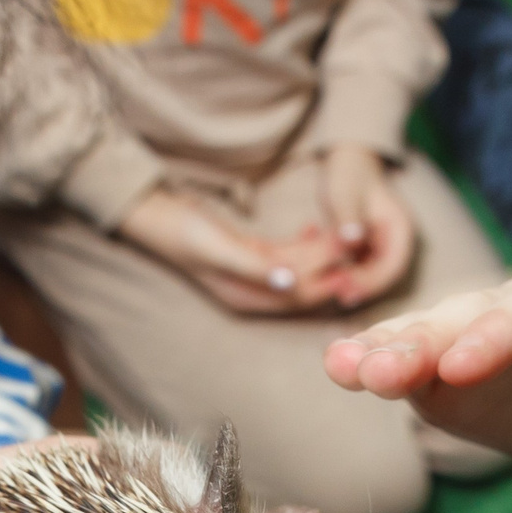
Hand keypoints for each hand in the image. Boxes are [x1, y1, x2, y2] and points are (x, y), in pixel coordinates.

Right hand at [118, 185, 344, 314]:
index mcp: (246, 297)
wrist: (155, 214)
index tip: (350, 266)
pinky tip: (317, 228)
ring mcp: (251, 274)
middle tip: (355, 245)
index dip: (325, 284)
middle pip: (301, 284)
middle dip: (328, 267)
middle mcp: (252, 291)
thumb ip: (255, 266)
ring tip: (343, 234)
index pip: (296, 298)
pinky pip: (284, 254)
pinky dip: (302, 244)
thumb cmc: (183, 232)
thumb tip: (289, 283)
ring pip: (296, 267)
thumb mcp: (219, 248)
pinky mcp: (250, 254)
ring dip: (319, 253)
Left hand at [315, 145, 417, 308]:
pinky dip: (346, 275)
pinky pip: (360, 268)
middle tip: (338, 295)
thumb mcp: (346, 194)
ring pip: (372, 275)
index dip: (373, 281)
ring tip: (331, 290)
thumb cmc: (349, 174)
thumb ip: (349, 218)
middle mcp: (396, 241)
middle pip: (384, 275)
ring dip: (353, 284)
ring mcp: (382, 246)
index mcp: (400, 228)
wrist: (347, 163)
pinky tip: (328, 278)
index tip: (349, 287)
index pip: (393, 265)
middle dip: (362, 287)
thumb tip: (353, 240)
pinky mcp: (367, 249)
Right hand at [322, 198, 511, 466]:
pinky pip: (417, 367)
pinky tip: (344, 370)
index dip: (502, 333)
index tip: (464, 361)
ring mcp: (487, 336)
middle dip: (425, 343)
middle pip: (472, 318)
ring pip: (434, 336)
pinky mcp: (459, 372)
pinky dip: (380, 364)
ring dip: (390, 351)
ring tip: (345, 370)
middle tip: (378, 371)